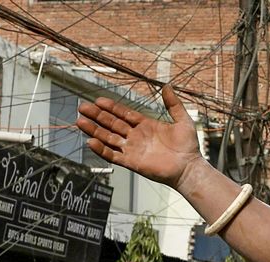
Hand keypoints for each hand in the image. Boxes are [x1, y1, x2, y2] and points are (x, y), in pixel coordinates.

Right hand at [76, 84, 203, 187]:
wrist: (189, 168)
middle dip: (97, 116)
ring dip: (94, 130)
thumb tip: (167, 85)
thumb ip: (173, 104)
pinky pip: (113, 156)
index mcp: (145, 125)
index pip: (123, 114)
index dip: (111, 107)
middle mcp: (136, 136)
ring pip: (109, 138)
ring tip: (80, 122)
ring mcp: (133, 149)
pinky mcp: (132, 162)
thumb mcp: (182, 120)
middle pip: (112, 124)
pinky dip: (102, 150)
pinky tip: (91, 142)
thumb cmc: (188, 146)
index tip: (98, 100)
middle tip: (82, 107)